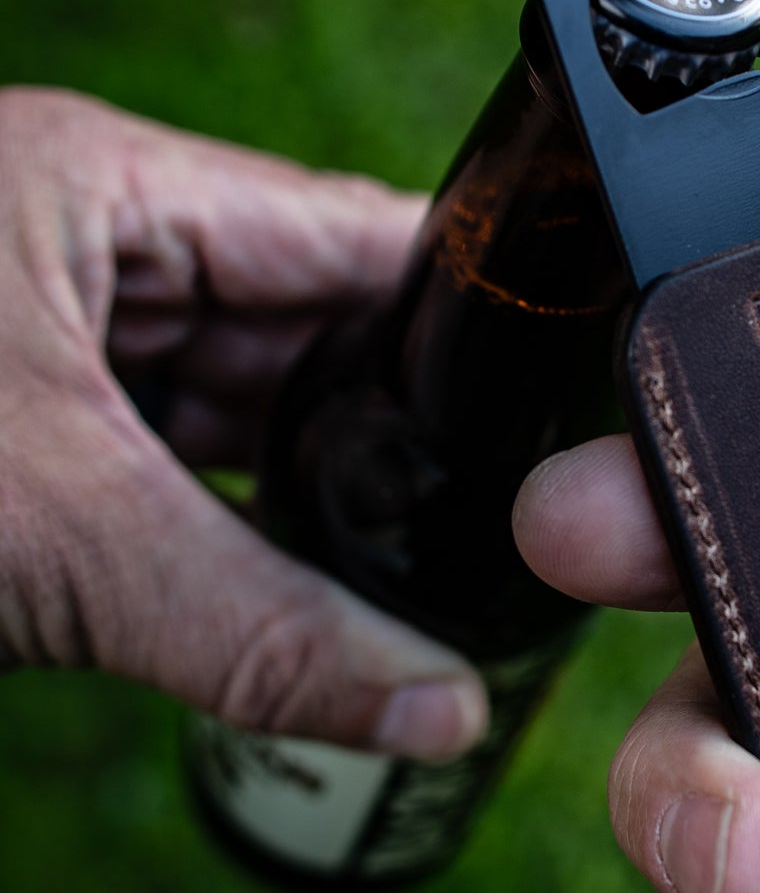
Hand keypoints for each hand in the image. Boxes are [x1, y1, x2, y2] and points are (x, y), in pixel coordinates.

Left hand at [0, 87, 484, 756]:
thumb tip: (437, 707)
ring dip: (302, 492)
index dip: (466, 315)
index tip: (569, 406)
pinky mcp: (7, 426)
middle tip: (510, 526)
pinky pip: (151, 467)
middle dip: (390, 429)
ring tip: (421, 570)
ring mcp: (41, 331)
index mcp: (109, 185)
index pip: (353, 231)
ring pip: (225, 409)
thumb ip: (255, 626)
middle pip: (300, 325)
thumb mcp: (49, 533)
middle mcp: (87, 239)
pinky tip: (289, 587)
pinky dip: (213, 529)